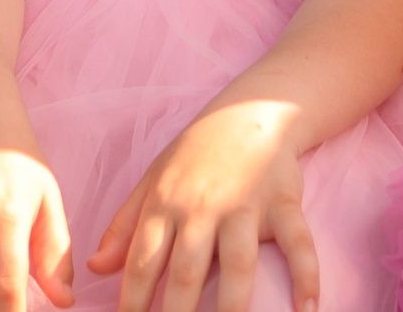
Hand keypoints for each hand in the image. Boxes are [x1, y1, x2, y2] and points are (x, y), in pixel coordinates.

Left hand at [92, 102, 320, 311]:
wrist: (250, 111)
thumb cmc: (195, 154)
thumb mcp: (152, 181)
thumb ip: (125, 226)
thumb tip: (95, 266)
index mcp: (166, 203)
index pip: (144, 260)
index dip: (133, 299)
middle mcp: (203, 206)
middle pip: (189, 270)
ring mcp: (246, 205)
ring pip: (239, 263)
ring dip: (233, 305)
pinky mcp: (284, 203)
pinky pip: (299, 243)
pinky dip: (307, 275)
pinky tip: (307, 309)